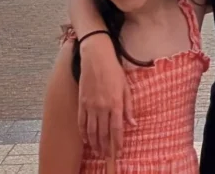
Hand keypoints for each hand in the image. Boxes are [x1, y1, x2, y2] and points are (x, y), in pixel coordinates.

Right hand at [77, 35, 131, 157]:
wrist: (96, 57)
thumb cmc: (113, 70)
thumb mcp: (125, 87)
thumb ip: (129, 106)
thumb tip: (133, 123)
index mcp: (115, 103)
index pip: (117, 129)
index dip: (117, 143)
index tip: (118, 153)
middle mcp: (102, 107)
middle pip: (103, 133)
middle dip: (106, 147)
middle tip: (107, 157)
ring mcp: (90, 105)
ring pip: (92, 130)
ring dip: (95, 143)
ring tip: (98, 152)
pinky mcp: (81, 102)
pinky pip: (81, 122)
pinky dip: (83, 133)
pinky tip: (86, 140)